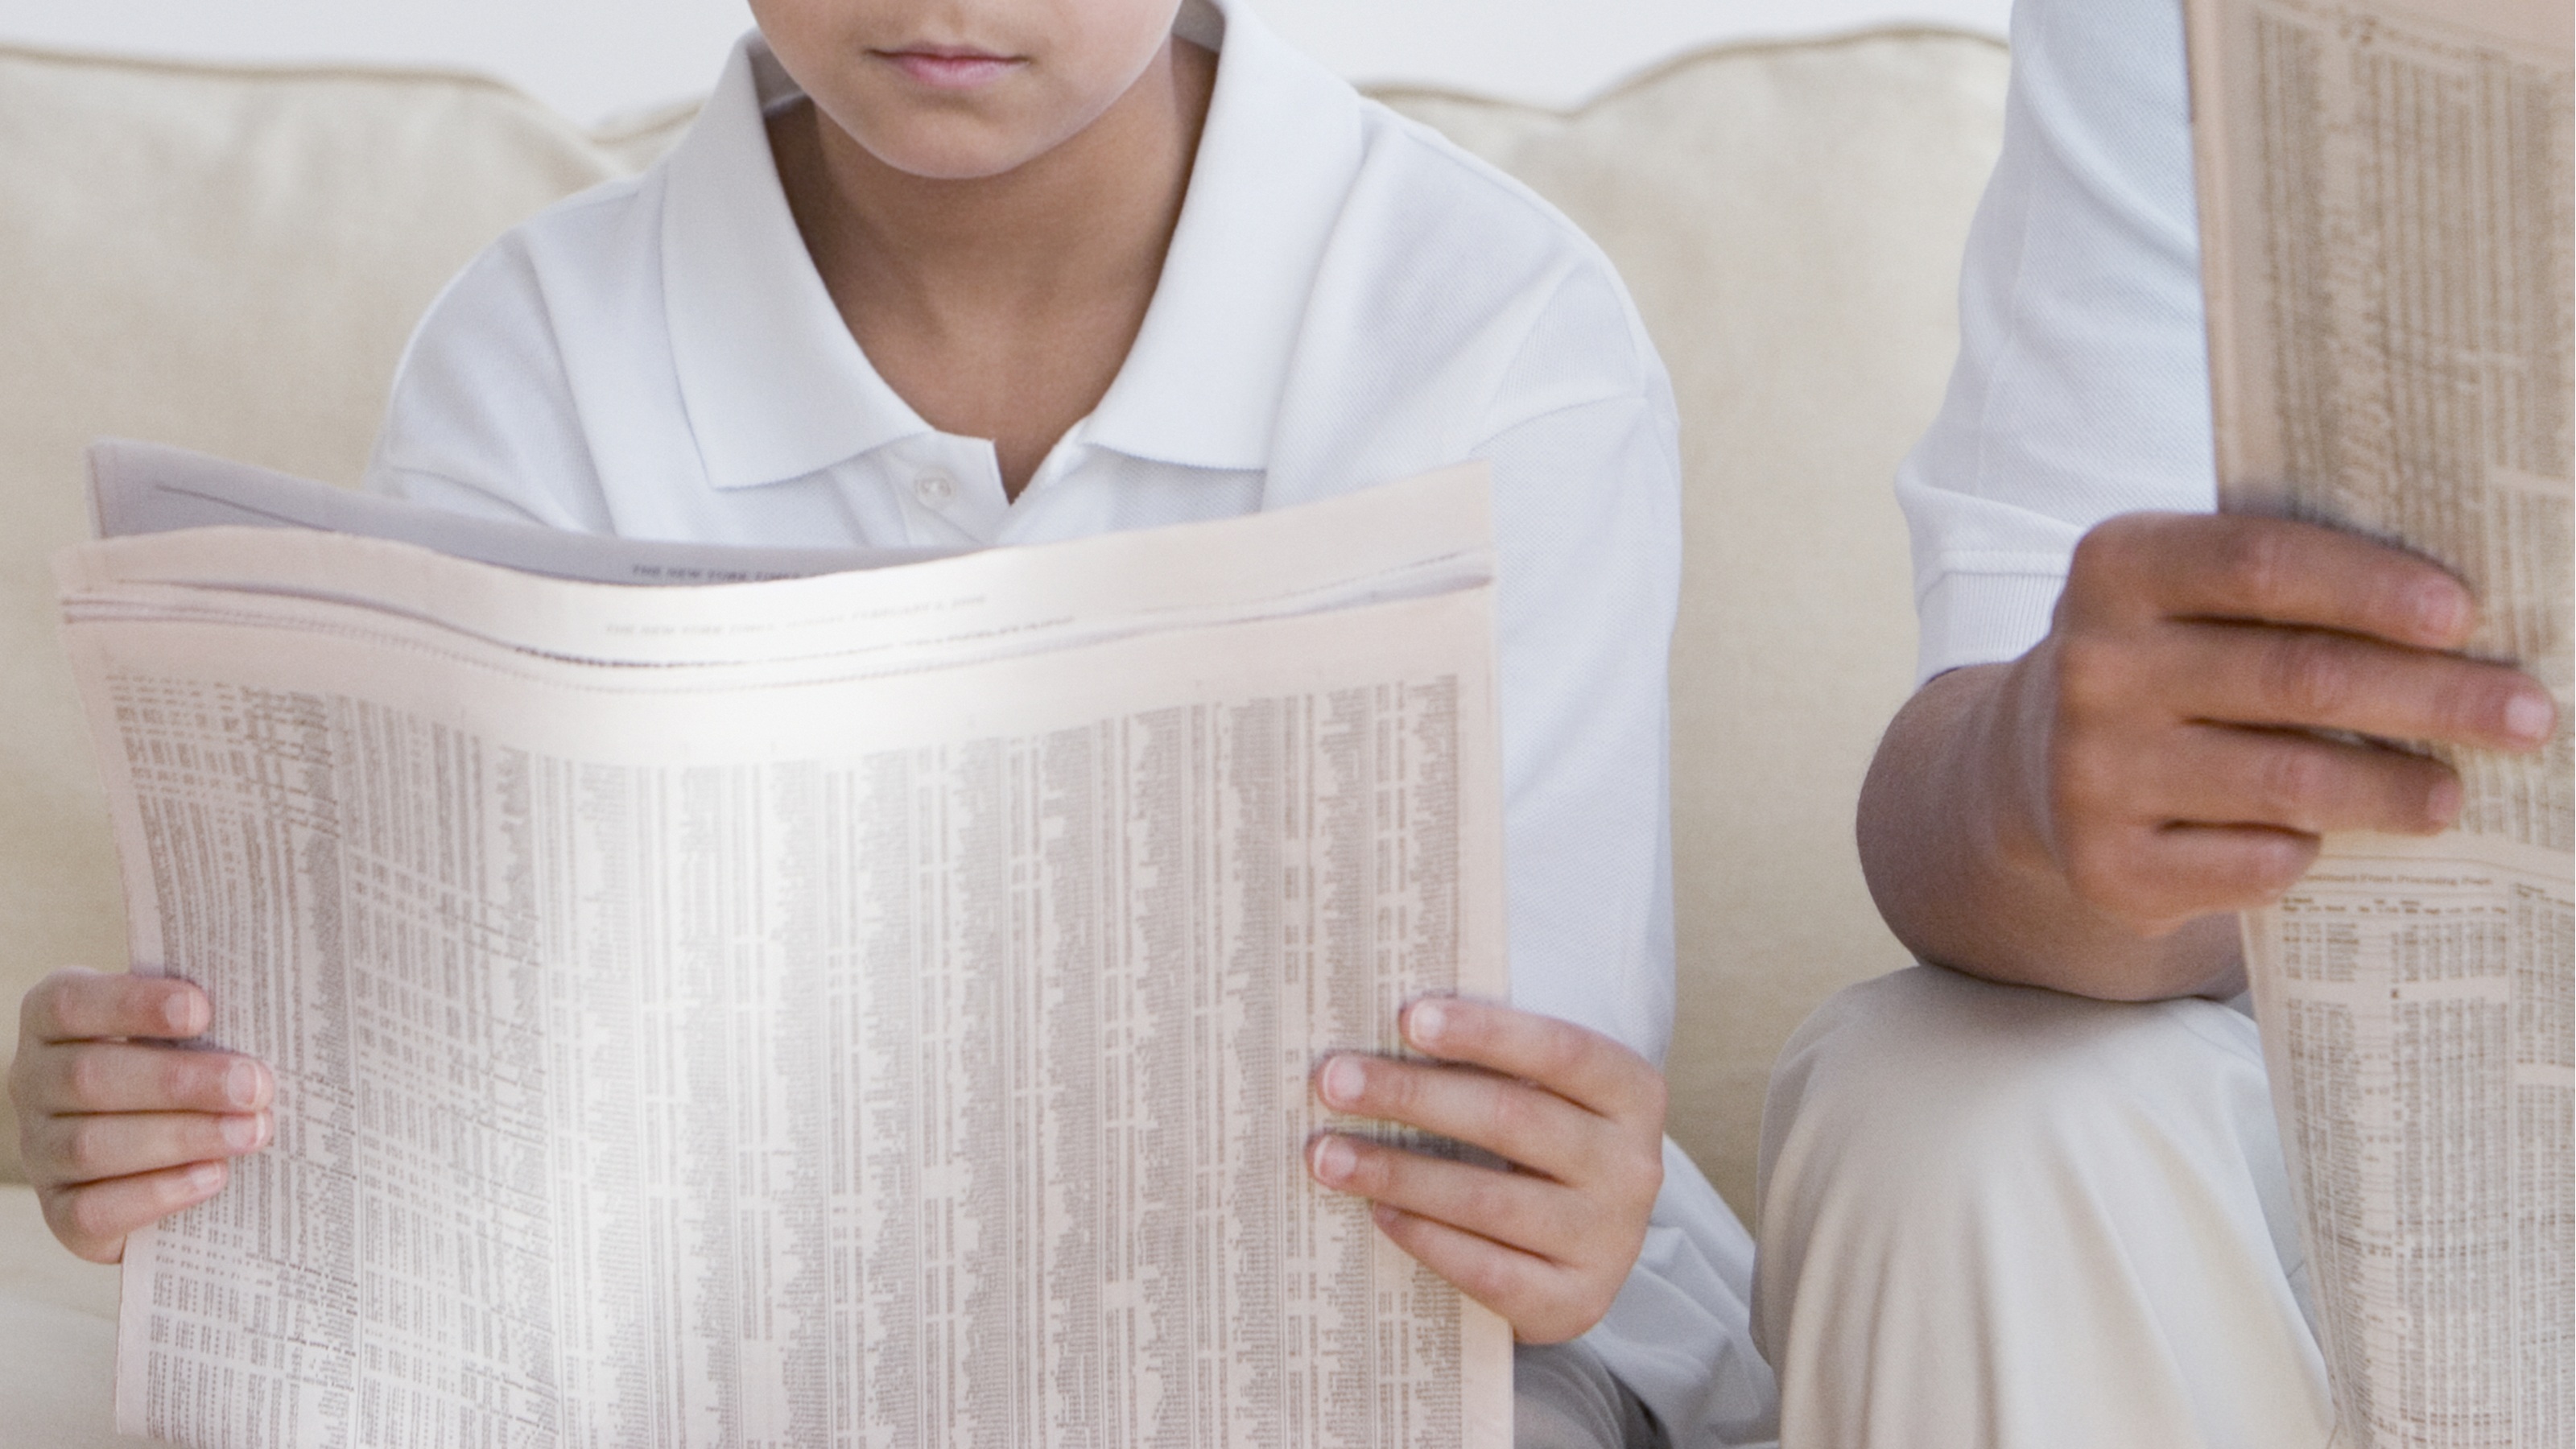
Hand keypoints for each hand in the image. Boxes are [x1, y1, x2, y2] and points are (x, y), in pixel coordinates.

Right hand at [9, 968, 272, 1262]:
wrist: (166, 1156)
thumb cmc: (182, 1068)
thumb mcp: (184, 1033)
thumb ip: (205, 1018)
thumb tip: (266, 1011)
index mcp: (52, 1022)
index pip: (68, 1003)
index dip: (132, 1004)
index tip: (202, 1010)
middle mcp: (33, 1084)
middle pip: (88, 1077)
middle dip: (181, 1082)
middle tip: (254, 1086)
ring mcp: (40, 1151)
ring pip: (92, 1146)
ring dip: (183, 1137)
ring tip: (253, 1131)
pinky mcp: (60, 1213)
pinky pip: (93, 1209)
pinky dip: (159, 1192)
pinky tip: (214, 1175)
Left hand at [1303, 997, 1663, 1343]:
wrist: (1577, 1254)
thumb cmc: (1537, 1148)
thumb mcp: (1541, 1095)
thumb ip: (1486, 1062)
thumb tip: (1376, 1032)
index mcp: (1632, 1094)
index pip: (1561, 1050)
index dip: (1484, 1032)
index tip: (1407, 1017)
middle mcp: (1632, 1167)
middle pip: (1511, 1119)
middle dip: (1411, 1095)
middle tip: (1333, 1081)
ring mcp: (1607, 1241)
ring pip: (1488, 1198)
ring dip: (1397, 1171)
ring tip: (1327, 1154)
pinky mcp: (1574, 1303)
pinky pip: (1486, 1268)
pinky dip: (1426, 1236)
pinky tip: (1378, 1212)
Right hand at [2004, 512, 2555, 936]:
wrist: (2033, 768)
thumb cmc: (2167, 660)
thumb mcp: (2189, 596)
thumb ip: (2286, 586)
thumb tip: (2462, 623)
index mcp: (2117, 568)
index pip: (2259, 563)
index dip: (2369, 588)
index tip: (2465, 617)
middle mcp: (2092, 665)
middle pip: (2297, 676)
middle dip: (2432, 697)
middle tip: (2526, 715)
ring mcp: (2093, 771)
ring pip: (2288, 781)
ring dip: (2394, 789)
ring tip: (2452, 793)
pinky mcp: (2107, 865)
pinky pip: (2251, 864)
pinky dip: (2309, 854)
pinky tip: (2330, 843)